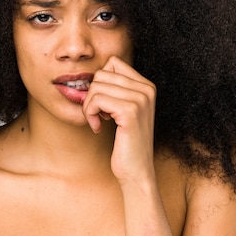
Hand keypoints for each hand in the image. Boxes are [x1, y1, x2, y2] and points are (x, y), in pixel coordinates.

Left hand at [82, 56, 156, 184]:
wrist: (136, 171)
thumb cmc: (126, 143)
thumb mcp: (124, 110)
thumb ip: (116, 90)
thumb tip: (94, 75)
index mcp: (147, 86)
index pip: (113, 63)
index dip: (100, 82)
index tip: (103, 104)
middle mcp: (147, 89)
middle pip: (102, 74)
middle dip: (91, 95)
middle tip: (97, 115)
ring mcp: (140, 100)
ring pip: (96, 86)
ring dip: (89, 106)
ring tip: (97, 121)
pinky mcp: (130, 112)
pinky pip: (96, 100)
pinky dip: (90, 114)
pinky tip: (97, 128)